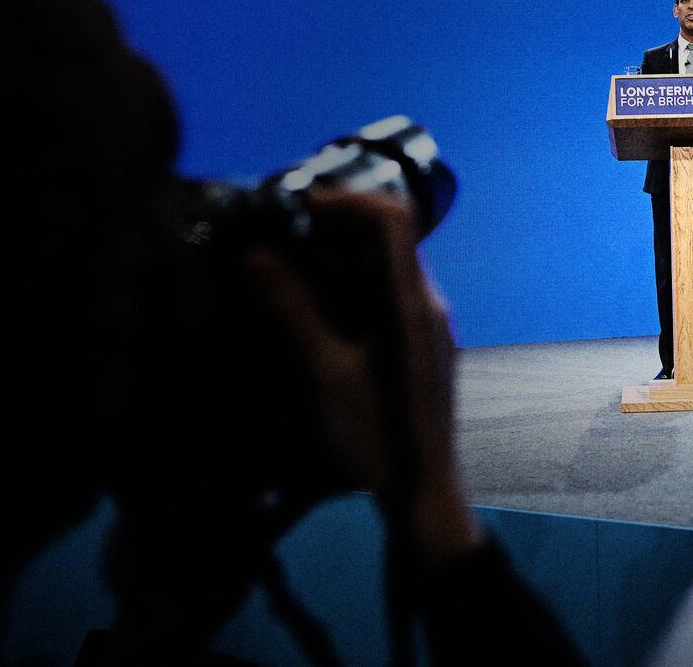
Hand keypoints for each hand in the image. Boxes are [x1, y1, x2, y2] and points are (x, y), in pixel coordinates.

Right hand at [247, 190, 482, 561]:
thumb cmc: (379, 438)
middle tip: (289, 233)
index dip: (349, 199)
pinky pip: (397, 299)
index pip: (395, 218)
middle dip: (341, 226)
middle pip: (394, 239)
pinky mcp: (428, 351)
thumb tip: (258, 256)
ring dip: (348, 259)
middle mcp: (432, 308)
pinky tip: (323, 313)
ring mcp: (434, 330)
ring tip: (296, 269)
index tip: (303, 206)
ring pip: (394, 269)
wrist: (423, 494)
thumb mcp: (326, 371)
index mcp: (413, 304)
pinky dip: (361, 288)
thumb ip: (293, 309)